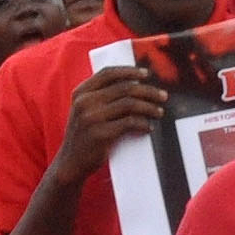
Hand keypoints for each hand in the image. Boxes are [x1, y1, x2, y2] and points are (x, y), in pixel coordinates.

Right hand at [50, 65, 169, 184]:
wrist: (71, 162)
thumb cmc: (84, 135)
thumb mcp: (84, 111)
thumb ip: (100, 96)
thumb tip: (135, 83)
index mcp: (80, 93)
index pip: (108, 73)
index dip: (129, 71)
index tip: (147, 74)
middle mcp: (85, 102)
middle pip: (124, 88)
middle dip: (148, 91)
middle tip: (163, 96)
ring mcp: (92, 118)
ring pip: (129, 104)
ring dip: (149, 107)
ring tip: (159, 112)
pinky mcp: (100, 134)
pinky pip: (129, 123)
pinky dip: (143, 123)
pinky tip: (149, 127)